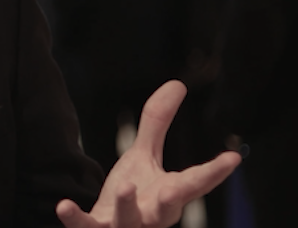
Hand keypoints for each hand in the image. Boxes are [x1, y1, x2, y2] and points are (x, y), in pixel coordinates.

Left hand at [57, 81, 241, 227]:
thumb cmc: (133, 195)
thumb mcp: (142, 157)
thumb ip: (157, 124)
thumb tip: (178, 83)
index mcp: (168, 195)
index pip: (195, 183)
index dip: (214, 172)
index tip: (233, 158)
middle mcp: (151, 214)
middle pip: (167, 209)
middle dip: (172, 201)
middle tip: (175, 191)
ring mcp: (125, 226)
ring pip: (128, 221)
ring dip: (127, 206)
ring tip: (125, 186)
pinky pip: (86, 227)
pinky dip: (75, 218)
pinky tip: (63, 205)